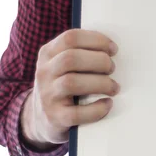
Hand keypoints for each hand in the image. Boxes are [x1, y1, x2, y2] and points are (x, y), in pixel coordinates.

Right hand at [21, 29, 119, 147]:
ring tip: (114, 88)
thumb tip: (113, 50)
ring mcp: (47, 95)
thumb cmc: (63, 85)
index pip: (70, 38)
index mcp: (48, 53)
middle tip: (112, 68)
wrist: (41, 118)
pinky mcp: (55, 117)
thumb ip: (80, 53)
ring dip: (100, 84)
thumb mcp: (62, 65)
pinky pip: (76, 113)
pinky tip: (107, 104)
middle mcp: (44, 72)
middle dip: (99, 61)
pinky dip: (96, 109)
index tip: (114, 49)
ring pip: (71, 83)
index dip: (96, 40)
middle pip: (71, 58)